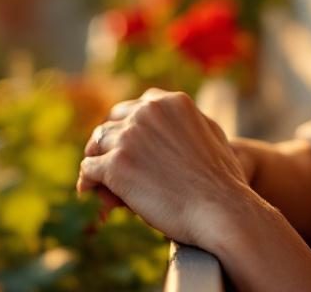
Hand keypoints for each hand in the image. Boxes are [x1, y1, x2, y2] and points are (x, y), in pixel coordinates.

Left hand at [77, 88, 255, 248]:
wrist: (219, 208)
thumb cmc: (223, 181)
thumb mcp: (212, 134)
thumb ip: (190, 121)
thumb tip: (175, 124)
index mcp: (171, 101)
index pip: (136, 107)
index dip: (129, 126)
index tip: (128, 145)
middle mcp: (147, 112)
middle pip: (112, 122)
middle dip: (110, 142)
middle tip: (110, 164)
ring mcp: (129, 137)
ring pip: (97, 145)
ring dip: (99, 162)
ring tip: (101, 184)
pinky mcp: (115, 165)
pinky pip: (88, 169)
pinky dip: (87, 183)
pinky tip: (90, 194)